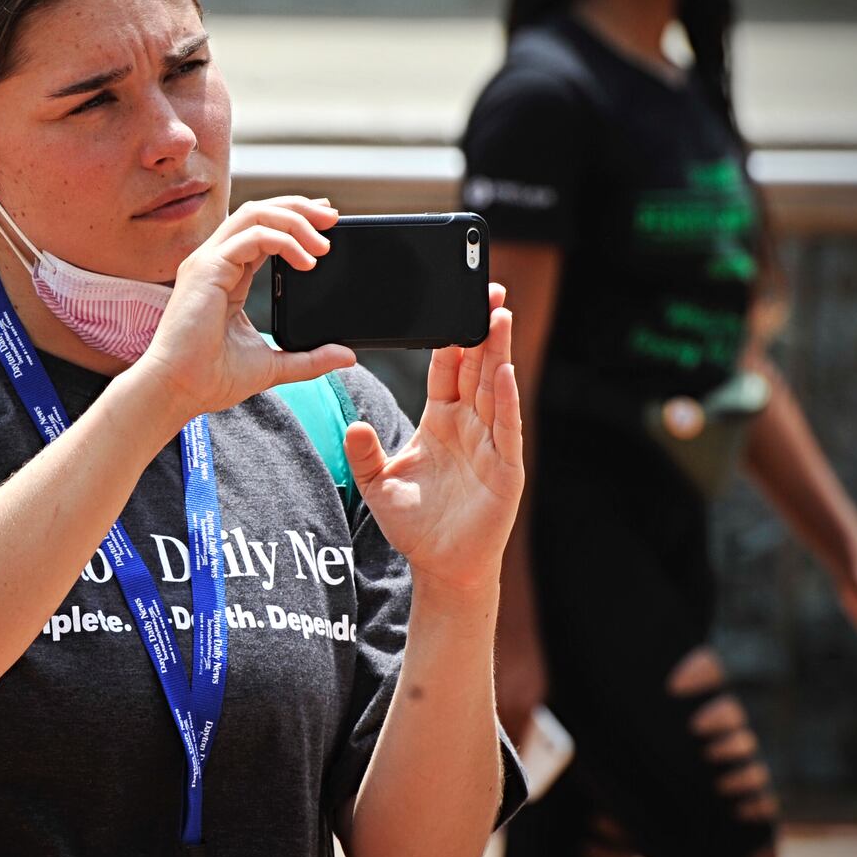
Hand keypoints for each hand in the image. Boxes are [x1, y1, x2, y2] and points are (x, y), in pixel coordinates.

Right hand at [133, 197, 356, 423]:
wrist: (180, 390)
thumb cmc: (211, 378)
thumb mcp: (274, 365)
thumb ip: (310, 359)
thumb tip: (346, 356)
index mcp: (228, 275)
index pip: (262, 231)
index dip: (294, 220)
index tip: (326, 223)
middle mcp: (216, 261)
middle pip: (259, 212)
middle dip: (299, 208)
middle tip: (333, 216)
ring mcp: (209, 261)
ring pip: (255, 215)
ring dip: (295, 220)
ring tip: (323, 242)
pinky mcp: (207, 268)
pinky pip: (252, 237)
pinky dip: (284, 241)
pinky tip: (306, 261)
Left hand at [344, 283, 524, 595]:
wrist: (441, 566)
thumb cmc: (415, 525)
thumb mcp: (378, 484)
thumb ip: (363, 454)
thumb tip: (351, 426)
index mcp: (441, 421)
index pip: (448, 369)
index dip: (451, 336)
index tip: (452, 302)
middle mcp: (469, 426)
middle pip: (477, 367)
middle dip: (482, 329)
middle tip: (487, 289)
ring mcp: (490, 444)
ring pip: (495, 389)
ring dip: (498, 353)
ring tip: (499, 315)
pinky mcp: (505, 468)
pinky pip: (506, 428)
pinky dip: (505, 400)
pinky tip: (504, 372)